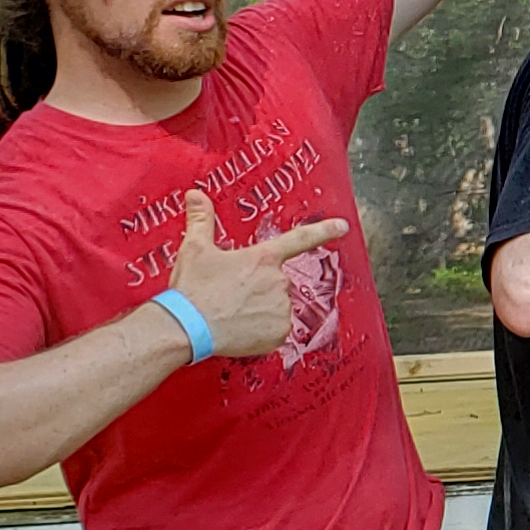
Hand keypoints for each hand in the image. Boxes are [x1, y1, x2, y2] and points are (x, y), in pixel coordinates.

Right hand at [163, 189, 354, 362]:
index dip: (323, 231)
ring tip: (231, 312)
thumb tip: (195, 195)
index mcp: (263, 258)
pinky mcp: (279, 334)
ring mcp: (281, 309)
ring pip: (276, 306)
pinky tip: (239, 329)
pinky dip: (261, 331)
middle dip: (257, 287)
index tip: (343, 226)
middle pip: (275, 281)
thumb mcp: (194, 250)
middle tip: (229, 294)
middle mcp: (278, 282)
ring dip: (259, 308)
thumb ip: (201, 220)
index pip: (298, 239)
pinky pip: (275, 330)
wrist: (186, 329)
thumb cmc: (192, 289)